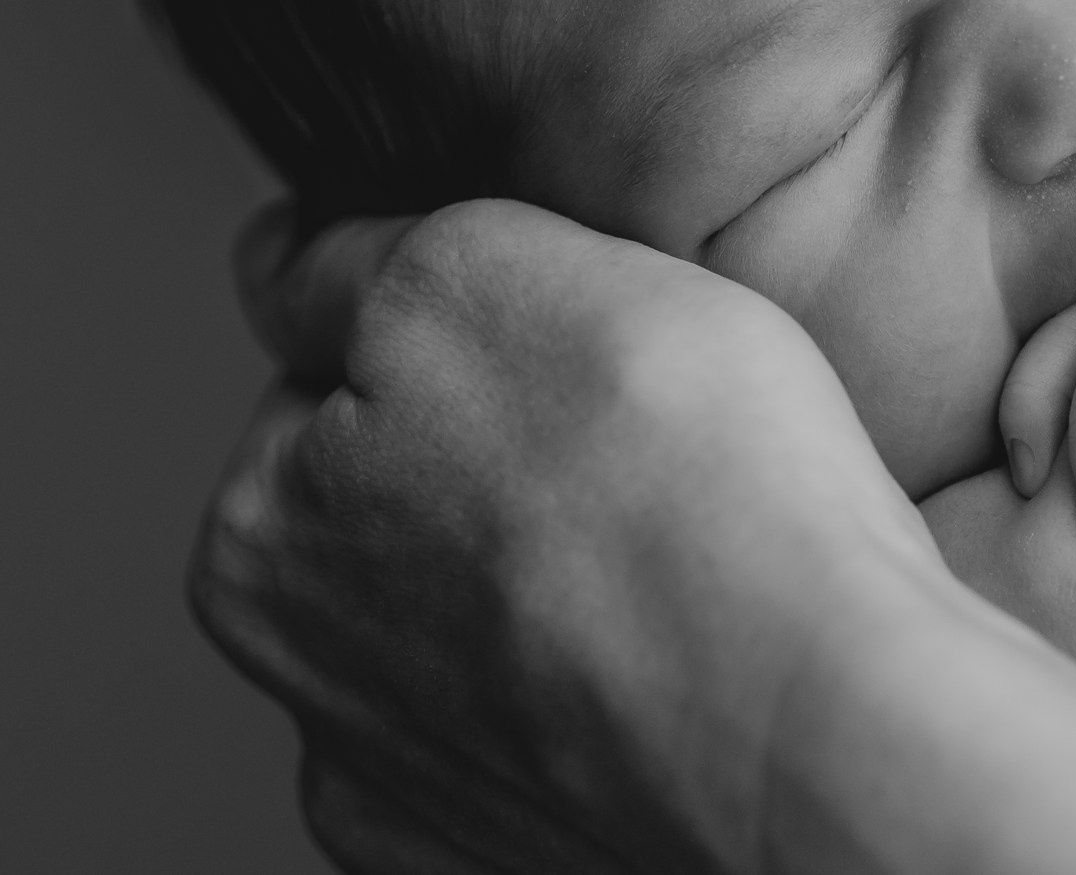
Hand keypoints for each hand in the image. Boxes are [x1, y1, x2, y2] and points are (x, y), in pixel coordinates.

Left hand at [194, 199, 942, 874]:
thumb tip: (283, 260)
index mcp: (254, 546)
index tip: (559, 339)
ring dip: (563, 591)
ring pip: (497, 639)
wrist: (821, 729)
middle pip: (407, 520)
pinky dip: (625, 699)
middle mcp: (316, 702)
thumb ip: (350, 264)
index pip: (327, 387)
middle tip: (639, 441)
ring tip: (692, 553)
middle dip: (498, 471)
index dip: (457, 336)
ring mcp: (436, 806)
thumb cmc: (670, 487)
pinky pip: (579, 741)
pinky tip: (701, 658)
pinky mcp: (547, 863)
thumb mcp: (478, 268)